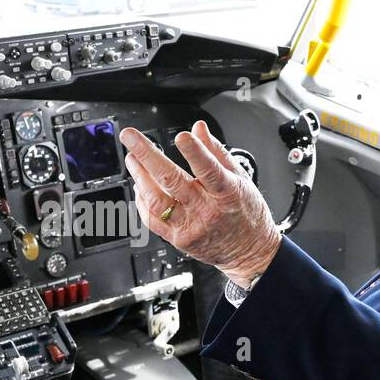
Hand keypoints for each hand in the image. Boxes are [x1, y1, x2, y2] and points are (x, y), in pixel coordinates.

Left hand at [120, 120, 280, 285]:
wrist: (248, 250)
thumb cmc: (245, 212)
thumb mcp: (241, 178)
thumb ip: (217, 152)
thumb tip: (199, 129)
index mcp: (227, 193)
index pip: (210, 171)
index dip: (195, 153)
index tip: (181, 136)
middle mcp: (207, 211)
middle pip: (173, 182)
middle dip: (147, 156)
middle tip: (130, 137)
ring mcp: (190, 227)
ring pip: (157, 201)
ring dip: (139, 176)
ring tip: (132, 158)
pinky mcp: (178, 240)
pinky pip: (152, 220)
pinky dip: (141, 200)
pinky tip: (139, 185)